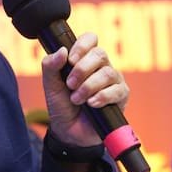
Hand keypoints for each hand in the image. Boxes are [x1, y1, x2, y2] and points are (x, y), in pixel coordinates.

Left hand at [41, 32, 128, 146]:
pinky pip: (116, 90)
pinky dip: (101, 97)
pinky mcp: (121, 96)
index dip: (82, 46)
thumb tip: (62, 50)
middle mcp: (101, 66)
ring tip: (77, 99)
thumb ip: (50, 66)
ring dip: (88, 87)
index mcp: (85, 59)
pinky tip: (91, 104)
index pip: (91, 39)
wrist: (69, 132)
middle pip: (100, 54)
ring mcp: (113, 80)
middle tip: (70, 84)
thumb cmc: (62, 105)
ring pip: (108, 73)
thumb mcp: (50, 85)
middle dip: (82, 70)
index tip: (70, 60)